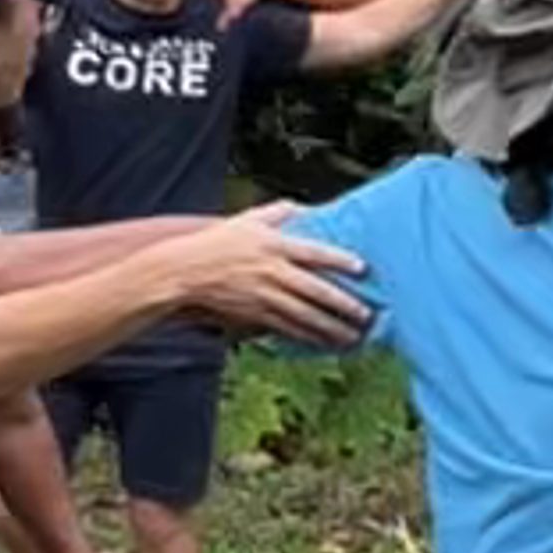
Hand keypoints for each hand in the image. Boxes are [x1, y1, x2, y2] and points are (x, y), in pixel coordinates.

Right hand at [179, 204, 372, 343]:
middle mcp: (272, 272)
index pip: (314, 253)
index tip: (362, 268)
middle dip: (343, 305)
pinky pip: (287, 329)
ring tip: (354, 337)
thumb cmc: (219, 242)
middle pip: (315, 291)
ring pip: (304, 316)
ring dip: (331, 329)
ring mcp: (264, 297)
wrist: (185, 272)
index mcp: (274, 246)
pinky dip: (309, 338)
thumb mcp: (249, 219)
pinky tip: (325, 343)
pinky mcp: (255, 315)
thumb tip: (309, 209)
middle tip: (367, 315)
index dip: (339, 260)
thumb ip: (281, 212)